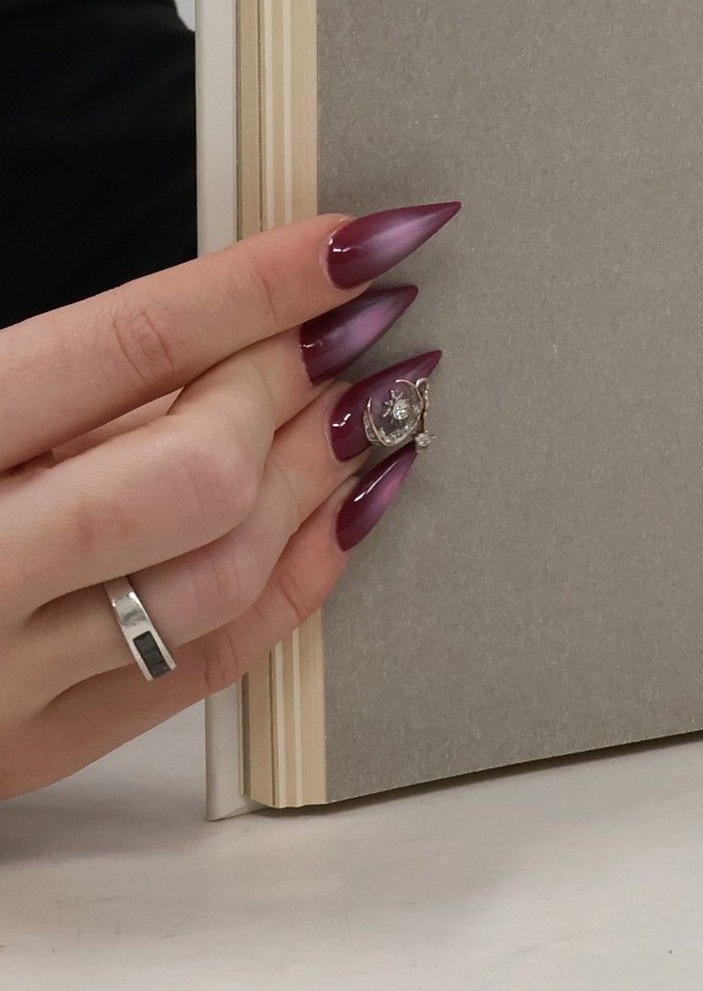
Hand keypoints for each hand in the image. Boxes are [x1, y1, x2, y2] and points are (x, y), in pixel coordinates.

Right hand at [0, 202, 457, 800]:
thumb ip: (44, 379)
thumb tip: (225, 324)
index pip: (128, 347)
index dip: (261, 284)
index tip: (359, 242)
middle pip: (196, 469)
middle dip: (292, 378)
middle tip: (354, 321)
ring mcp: (2, 683)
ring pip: (229, 570)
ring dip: (324, 469)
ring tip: (377, 397)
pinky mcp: (37, 748)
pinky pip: (218, 662)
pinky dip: (309, 571)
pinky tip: (354, 499)